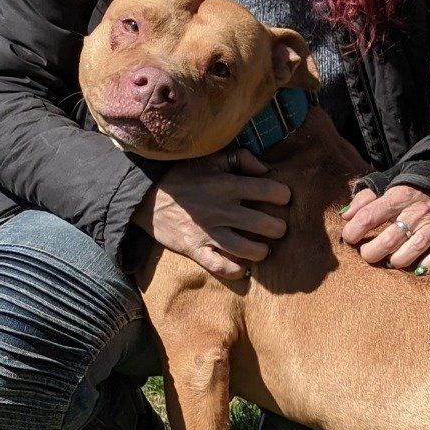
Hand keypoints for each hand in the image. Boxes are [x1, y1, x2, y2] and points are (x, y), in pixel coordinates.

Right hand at [133, 150, 290, 280]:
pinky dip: (237, 271)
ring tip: (263, 249)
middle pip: (266, 225)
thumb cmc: (183, 176)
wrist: (146, 197)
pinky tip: (244, 267)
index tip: (282, 199)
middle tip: (276, 228)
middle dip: (279, 228)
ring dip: (262, 251)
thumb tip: (267, 170)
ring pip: (249, 250)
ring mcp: (208, 232)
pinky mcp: (195, 249)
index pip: (270, 191)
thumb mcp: (211, 159)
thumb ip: (242, 158)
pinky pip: (221, 267)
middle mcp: (222, 210)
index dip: (283, 196)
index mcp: (228, 185)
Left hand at [340, 184, 429, 273]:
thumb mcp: (386, 184)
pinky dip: (429, 265)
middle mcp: (417, 211)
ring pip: (415, 248)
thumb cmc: (410, 188)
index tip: (349, 237)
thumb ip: (364, 199)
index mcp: (398, 196)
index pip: (370, 216)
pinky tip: (417, 268)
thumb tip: (346, 215)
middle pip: (391, 238)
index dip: (354, 230)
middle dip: (373, 251)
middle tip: (366, 254)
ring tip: (389, 260)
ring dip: (398, 260)